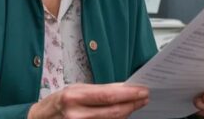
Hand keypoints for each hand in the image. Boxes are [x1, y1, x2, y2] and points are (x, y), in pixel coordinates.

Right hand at [27, 83, 148, 118]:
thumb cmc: (59, 102)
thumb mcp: (76, 89)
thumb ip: (99, 91)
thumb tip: (124, 88)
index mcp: (73, 97)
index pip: (108, 96)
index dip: (129, 94)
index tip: (143, 90)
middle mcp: (75, 114)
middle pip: (113, 112)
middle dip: (132, 104)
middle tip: (144, 97)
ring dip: (126, 113)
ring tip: (135, 104)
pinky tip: (123, 114)